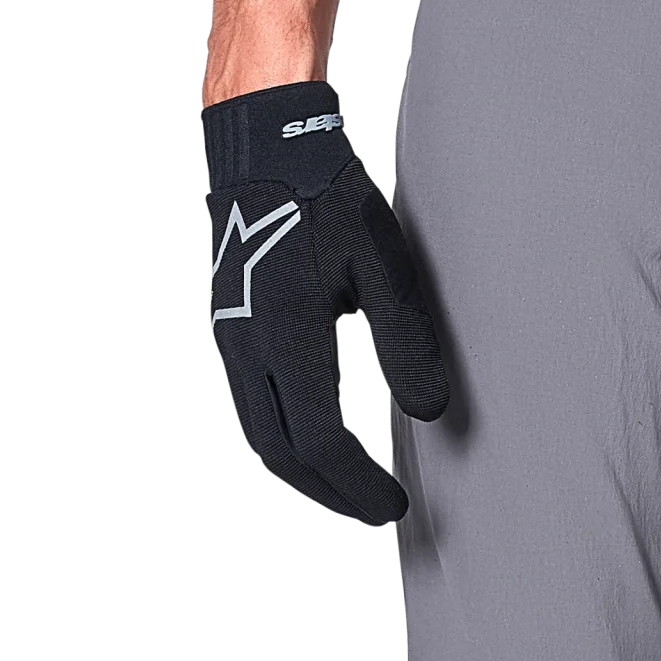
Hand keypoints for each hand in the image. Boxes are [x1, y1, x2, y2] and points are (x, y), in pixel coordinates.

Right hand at [202, 80, 448, 524]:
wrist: (263, 150)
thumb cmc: (328, 200)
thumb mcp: (383, 267)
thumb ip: (408, 343)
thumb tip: (430, 414)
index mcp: (288, 337)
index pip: (322, 441)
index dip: (359, 484)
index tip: (396, 505)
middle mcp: (249, 347)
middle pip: (284, 454)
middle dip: (331, 493)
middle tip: (375, 510)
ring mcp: (233, 340)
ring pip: (261, 436)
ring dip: (305, 473)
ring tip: (348, 488)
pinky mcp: (231, 331)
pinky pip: (253, 408)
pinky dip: (286, 440)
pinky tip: (317, 442)